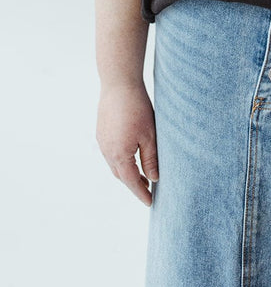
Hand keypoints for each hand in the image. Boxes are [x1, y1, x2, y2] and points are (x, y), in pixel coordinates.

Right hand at [96, 81, 158, 205]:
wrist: (119, 84)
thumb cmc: (138, 108)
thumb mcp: (150, 135)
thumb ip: (151, 159)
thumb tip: (154, 178)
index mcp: (119, 155)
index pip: (131, 181)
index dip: (141, 193)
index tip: (150, 202)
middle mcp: (107, 151)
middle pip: (121, 175)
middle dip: (134, 184)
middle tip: (148, 189)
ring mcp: (102, 142)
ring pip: (114, 165)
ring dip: (127, 172)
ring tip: (142, 175)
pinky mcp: (101, 132)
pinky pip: (110, 153)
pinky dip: (120, 160)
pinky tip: (130, 156)